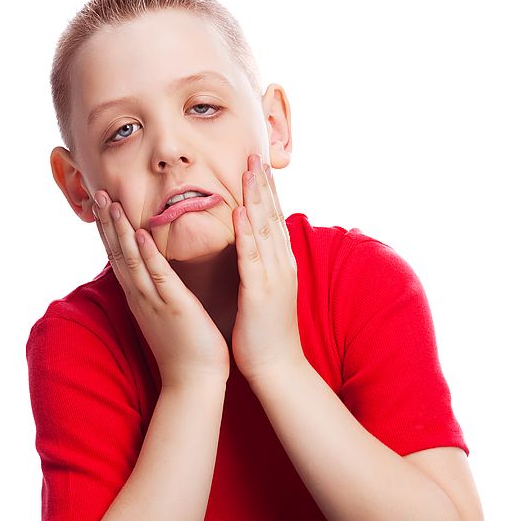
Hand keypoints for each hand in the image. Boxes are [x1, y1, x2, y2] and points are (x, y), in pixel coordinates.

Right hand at [92, 192, 229, 388]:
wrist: (194, 381)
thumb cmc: (186, 349)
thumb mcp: (166, 314)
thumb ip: (158, 293)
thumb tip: (154, 276)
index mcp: (140, 297)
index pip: (119, 257)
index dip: (108, 230)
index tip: (101, 204)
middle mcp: (140, 296)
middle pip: (116, 253)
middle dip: (106, 222)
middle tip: (96, 193)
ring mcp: (153, 301)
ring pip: (131, 259)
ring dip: (119, 230)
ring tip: (110, 203)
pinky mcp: (172, 306)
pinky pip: (157, 276)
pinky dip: (147, 254)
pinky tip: (140, 234)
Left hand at [231, 154, 306, 382]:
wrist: (278, 367)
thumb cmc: (267, 332)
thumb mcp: (267, 291)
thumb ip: (263, 266)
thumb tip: (255, 246)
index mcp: (281, 264)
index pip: (273, 219)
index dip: (266, 191)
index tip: (258, 166)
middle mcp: (282, 265)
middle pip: (272, 216)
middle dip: (263, 185)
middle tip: (256, 154)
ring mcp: (274, 277)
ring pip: (265, 230)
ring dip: (257, 199)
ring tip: (250, 172)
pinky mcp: (260, 292)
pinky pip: (253, 257)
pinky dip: (247, 233)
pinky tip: (240, 213)